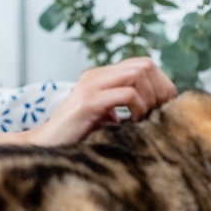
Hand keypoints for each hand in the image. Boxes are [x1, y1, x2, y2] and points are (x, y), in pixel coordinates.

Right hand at [25, 58, 176, 145]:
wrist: (45, 146)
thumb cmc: (77, 136)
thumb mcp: (106, 117)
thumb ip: (125, 106)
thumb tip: (160, 108)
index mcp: (101, 76)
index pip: (143, 64)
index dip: (161, 83)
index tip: (164, 107)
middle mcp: (95, 75)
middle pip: (144, 65)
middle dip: (160, 89)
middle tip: (159, 113)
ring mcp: (90, 86)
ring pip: (138, 74)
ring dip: (150, 98)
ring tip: (144, 118)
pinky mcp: (88, 102)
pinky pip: (127, 94)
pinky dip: (138, 108)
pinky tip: (133, 123)